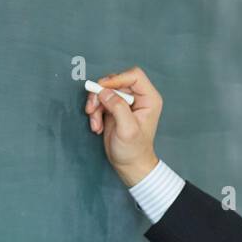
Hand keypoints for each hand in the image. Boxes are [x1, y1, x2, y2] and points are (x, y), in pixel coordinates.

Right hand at [83, 66, 162, 186]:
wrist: (129, 165)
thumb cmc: (134, 150)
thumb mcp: (127, 130)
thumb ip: (118, 108)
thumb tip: (104, 92)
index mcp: (149, 99)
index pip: (134, 76)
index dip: (117, 79)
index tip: (102, 89)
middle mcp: (138, 97)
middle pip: (115, 81)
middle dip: (101, 94)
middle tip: (92, 109)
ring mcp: (125, 102)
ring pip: (105, 91)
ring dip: (95, 105)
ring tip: (95, 123)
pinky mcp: (114, 108)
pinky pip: (100, 101)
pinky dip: (95, 112)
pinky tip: (97, 127)